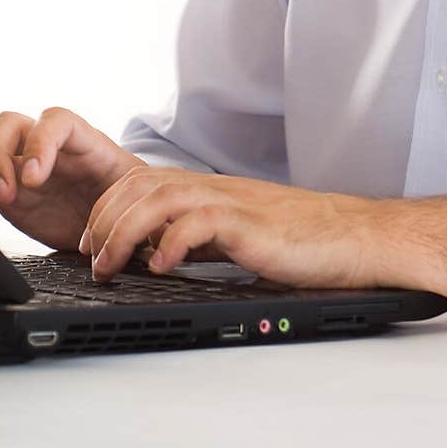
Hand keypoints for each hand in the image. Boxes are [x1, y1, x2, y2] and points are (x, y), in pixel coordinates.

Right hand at [0, 107, 145, 250]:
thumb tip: (141, 232)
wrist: (114, 222)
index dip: (41, 142)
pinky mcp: (1, 186)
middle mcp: (46, 146)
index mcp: (83, 142)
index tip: (35, 177)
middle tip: (7, 193)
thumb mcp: (137, 200)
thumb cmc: (130, 203)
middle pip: (10, 123)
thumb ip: (131, 204)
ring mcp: (20, 162)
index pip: (56, 120)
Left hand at [80, 166, 396, 289]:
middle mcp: (216, 188)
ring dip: (125, 231)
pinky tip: (160, 267)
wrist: (355, 237)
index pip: (143, 180)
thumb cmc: (303, 240)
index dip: (108, 207)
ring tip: (111, 265)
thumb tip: (160, 255)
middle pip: (141, 184)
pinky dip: (172, 243)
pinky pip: (200, 222)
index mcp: (210, 189)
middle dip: (106, 219)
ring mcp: (233, 202)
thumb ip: (202, 238)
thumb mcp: (238, 235)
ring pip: (160, 197)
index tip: (91, 241)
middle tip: (92, 257)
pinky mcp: (251, 223)